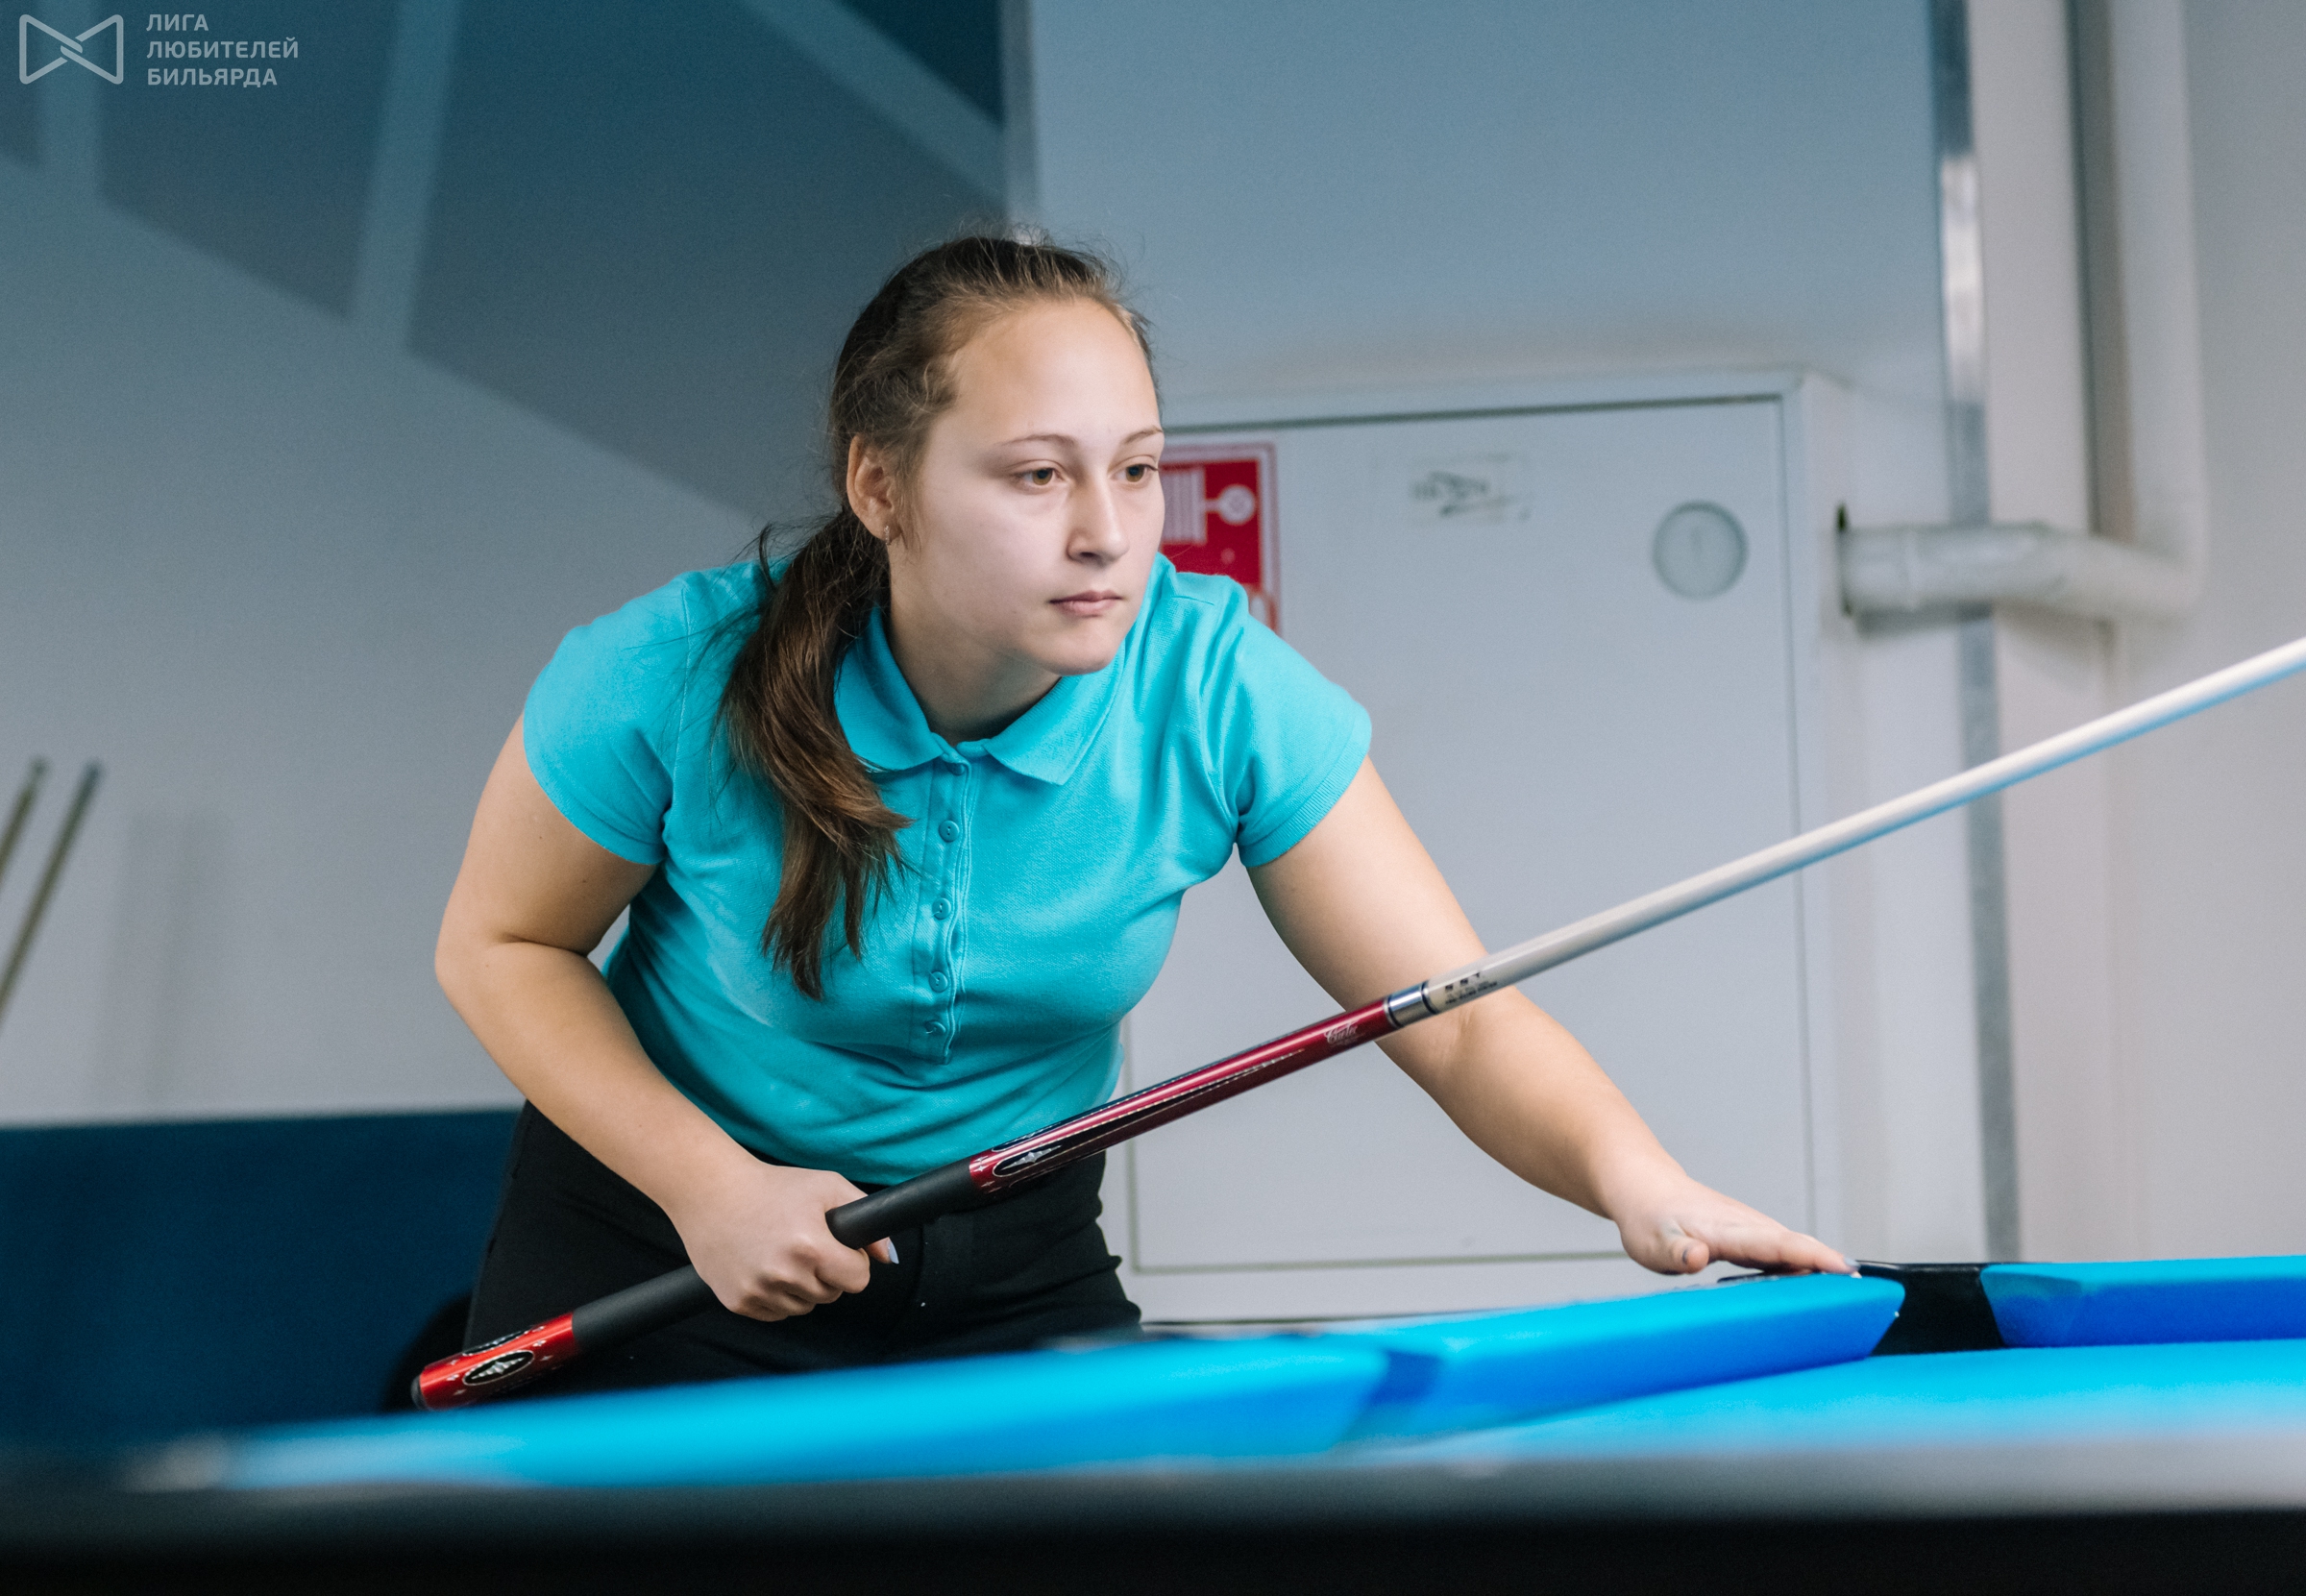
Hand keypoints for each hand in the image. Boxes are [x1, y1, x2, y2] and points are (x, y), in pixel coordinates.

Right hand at [665, 1156, 897, 1320]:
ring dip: (802, 1287)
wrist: (712, 1191)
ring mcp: (758, 1291)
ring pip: (804, 1307)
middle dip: (827, 1273)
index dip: (853, 1262)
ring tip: (783, 1252)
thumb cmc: (774, 1187)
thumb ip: (864, 1219)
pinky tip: (764, 1266)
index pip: (857, 1280)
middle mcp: (784, 1273)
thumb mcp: (826, 1187)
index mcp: (810, 1246)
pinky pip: (776, 1313)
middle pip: (832, 1295)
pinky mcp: (738, 1303)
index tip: (839, 1248)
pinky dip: (776, 1296)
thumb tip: (889, 1257)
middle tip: (806, 1244)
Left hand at [1609, 1170, 1852, 1276]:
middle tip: (1869, 1297)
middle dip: (1833, 1268)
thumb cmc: (1648, 1218)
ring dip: (1825, 1269)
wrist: (1646, 1189)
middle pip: (1799, 1247)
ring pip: (1796, 1249)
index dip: (1813, 1258)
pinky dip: (1807, 1267)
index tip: (1846, 1270)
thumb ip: (1675, 1252)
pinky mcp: (1751, 1237)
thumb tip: (1699, 1257)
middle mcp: (1748, 1226)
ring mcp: (1752, 1230)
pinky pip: (1786, 1252)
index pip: (1778, 1244)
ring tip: (1858, 1299)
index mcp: (1728, 1230)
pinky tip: (1821, 1288)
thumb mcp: (1651, 1243)